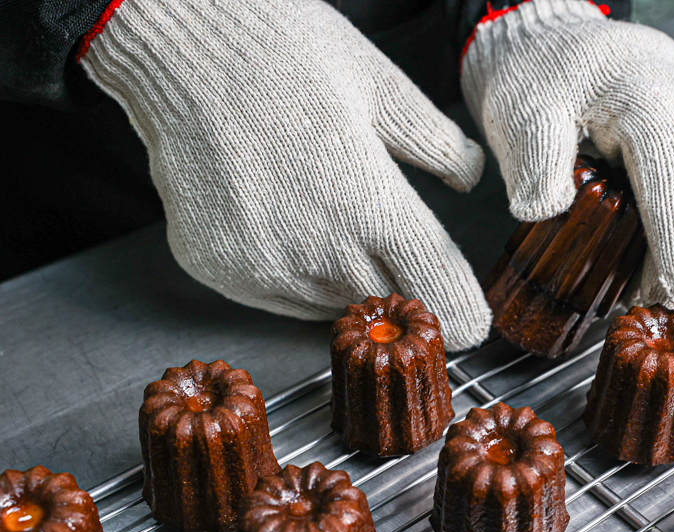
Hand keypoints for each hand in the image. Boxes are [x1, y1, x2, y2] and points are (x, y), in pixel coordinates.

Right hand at [80, 0, 491, 349]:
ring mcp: (266, 267)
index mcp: (374, 207)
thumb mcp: (383, 86)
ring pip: (335, 306)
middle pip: (388, 306)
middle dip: (404, 291)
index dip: (463, 314)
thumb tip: (469, 175)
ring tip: (332, 219)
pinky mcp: (223, 271)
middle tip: (395, 253)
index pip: (440, 292)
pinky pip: (282, 297)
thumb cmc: (286, 54)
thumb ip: (438, 142)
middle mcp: (321, 252)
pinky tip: (289, 223)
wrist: (181, 47)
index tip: (470, 320)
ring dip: (350, 281)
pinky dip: (298, 276)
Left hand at [461, 0, 673, 307]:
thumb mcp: (524, 112)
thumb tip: (549, 211)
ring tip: (622, 274)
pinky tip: (639, 248)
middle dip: (670, 269)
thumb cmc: (548, 74)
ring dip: (672, 257)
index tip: (667, 298)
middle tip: (621, 299)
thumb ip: (536, 165)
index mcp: (658, 111)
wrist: (574, 45)